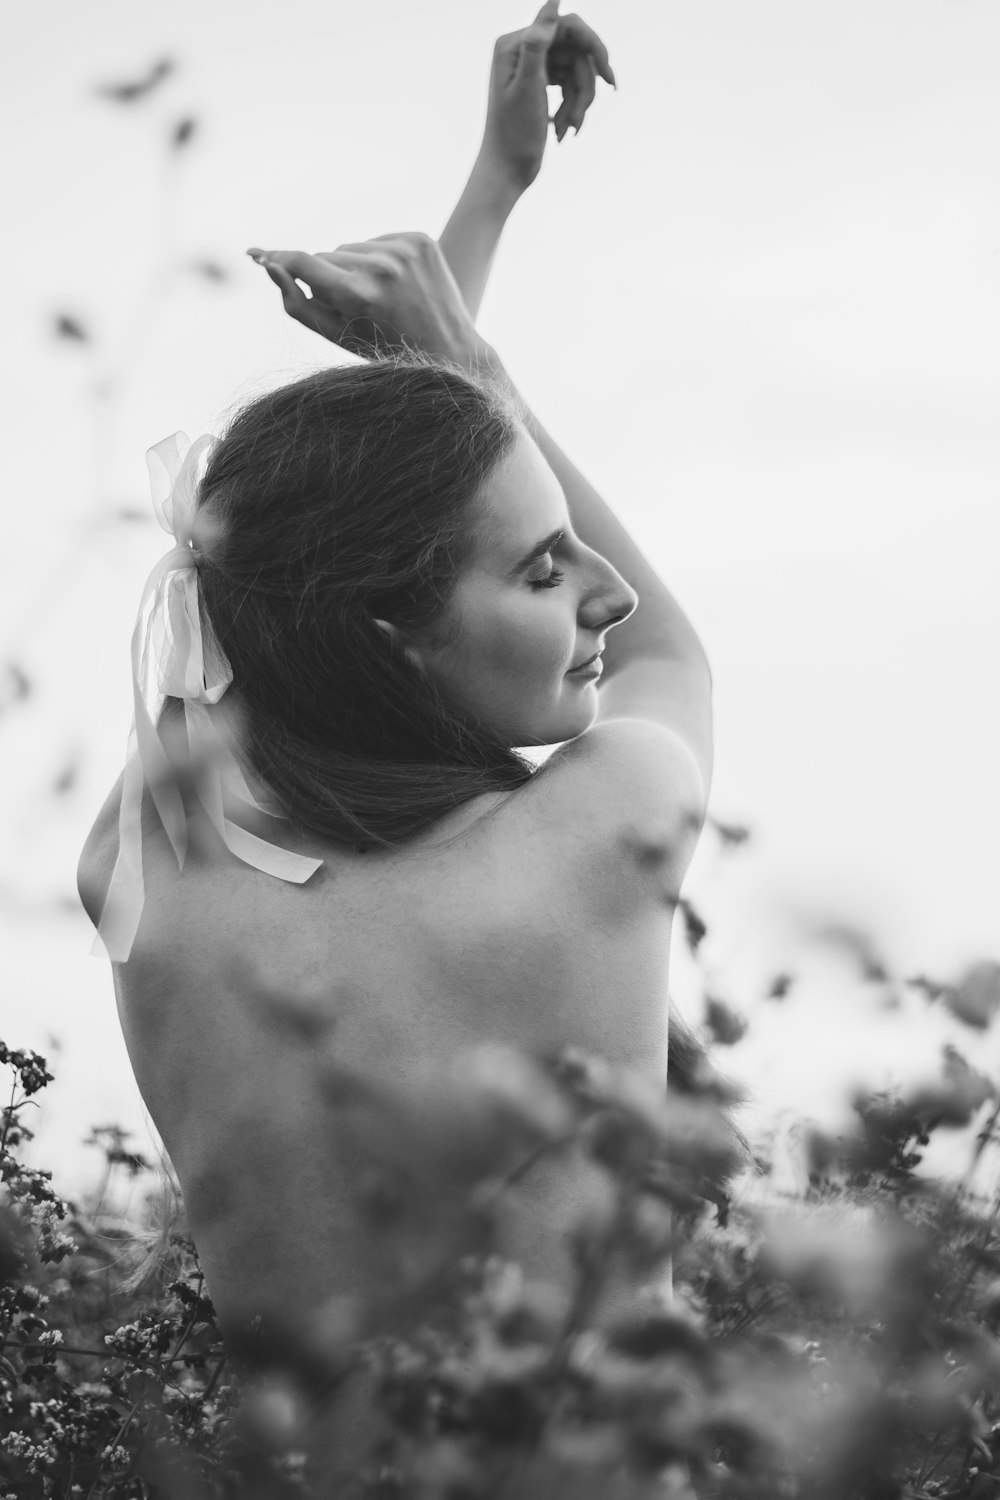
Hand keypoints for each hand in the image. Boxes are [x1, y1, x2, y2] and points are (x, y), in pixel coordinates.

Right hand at [246, 234, 491, 366]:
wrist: (450, 350)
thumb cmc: (385, 349)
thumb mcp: (337, 335)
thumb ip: (297, 303)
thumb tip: (268, 265)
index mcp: (357, 295)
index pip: (302, 261)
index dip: (278, 259)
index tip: (256, 254)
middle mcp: (381, 267)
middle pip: (326, 256)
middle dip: (329, 278)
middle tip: (356, 308)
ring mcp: (404, 250)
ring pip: (351, 248)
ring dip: (354, 269)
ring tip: (378, 299)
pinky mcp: (420, 239)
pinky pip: (377, 241)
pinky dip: (378, 259)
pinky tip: (396, 285)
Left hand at [479, 0, 615, 192]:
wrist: (506, 171)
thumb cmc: (513, 134)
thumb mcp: (527, 87)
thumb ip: (537, 43)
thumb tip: (554, 0)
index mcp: (514, 44)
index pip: (565, 27)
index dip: (592, 46)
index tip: (607, 75)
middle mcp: (523, 50)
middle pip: (574, 52)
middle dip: (585, 84)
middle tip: (585, 113)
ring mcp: (533, 67)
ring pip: (576, 71)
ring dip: (579, 101)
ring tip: (569, 129)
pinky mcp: (541, 85)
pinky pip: (570, 86)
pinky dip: (572, 108)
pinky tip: (564, 131)